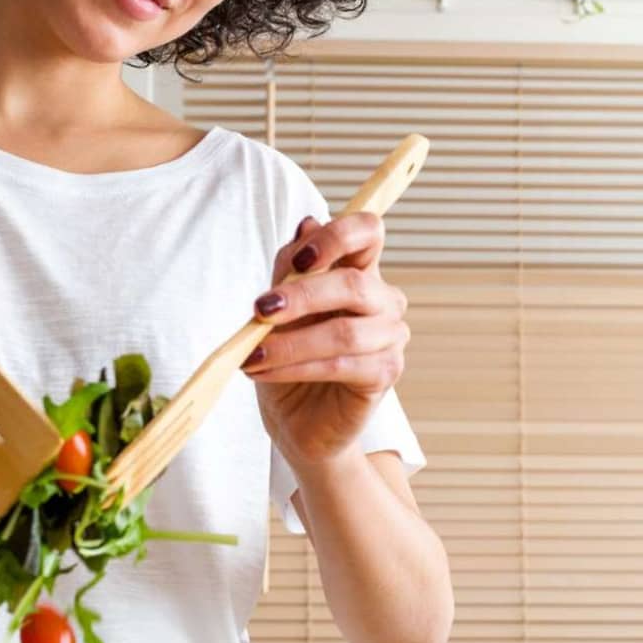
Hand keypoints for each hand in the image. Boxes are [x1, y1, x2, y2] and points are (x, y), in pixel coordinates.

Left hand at [244, 212, 409, 469]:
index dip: (338, 236)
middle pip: (354, 284)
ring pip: (344, 332)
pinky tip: (264, 371)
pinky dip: (296, 367)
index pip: (369, 232)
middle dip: (301, 296)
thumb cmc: (290, 355)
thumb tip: (306, 224)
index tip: (298, 260)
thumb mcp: (279, 307)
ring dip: (290, 343)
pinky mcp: (385, 374)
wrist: (296, 418)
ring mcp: (390, 338)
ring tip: (252, 354)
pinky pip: (340, 366)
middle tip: (258, 310)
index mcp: (360, 272)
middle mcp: (384, 301)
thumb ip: (290, 268)